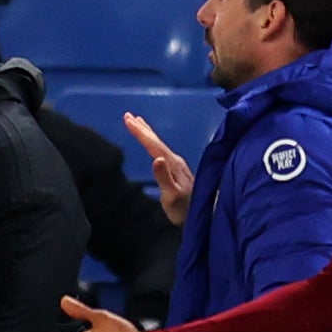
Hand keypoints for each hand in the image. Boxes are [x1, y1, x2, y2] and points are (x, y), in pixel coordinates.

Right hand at [125, 113, 193, 227]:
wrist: (204, 216)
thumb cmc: (184, 209)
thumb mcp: (171, 196)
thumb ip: (164, 178)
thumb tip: (155, 159)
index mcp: (172, 164)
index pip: (153, 145)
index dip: (140, 132)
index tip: (128, 119)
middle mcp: (176, 161)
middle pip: (156, 141)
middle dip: (142, 128)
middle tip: (128, 115)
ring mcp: (178, 165)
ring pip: (159, 144)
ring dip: (148, 133)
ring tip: (138, 123)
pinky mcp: (178, 170)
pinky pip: (162, 150)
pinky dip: (154, 143)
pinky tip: (153, 144)